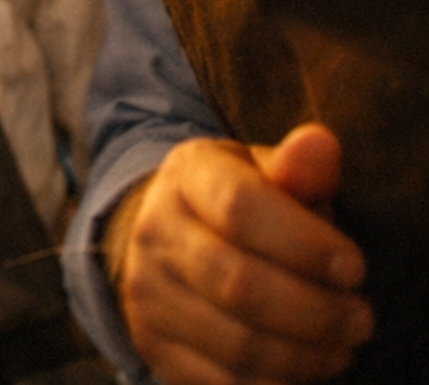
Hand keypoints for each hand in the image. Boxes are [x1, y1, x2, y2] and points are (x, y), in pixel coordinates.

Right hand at [108, 126, 372, 383]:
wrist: (169, 237)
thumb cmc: (238, 202)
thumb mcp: (264, 171)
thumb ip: (299, 165)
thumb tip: (322, 145)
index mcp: (186, 174)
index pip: (241, 210)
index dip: (306, 245)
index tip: (354, 267)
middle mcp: (155, 230)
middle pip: (238, 284)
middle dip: (314, 311)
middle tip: (360, 318)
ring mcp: (147, 292)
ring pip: (235, 343)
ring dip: (303, 355)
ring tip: (340, 345)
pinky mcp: (154, 345)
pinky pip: (222, 383)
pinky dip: (275, 383)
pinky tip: (305, 366)